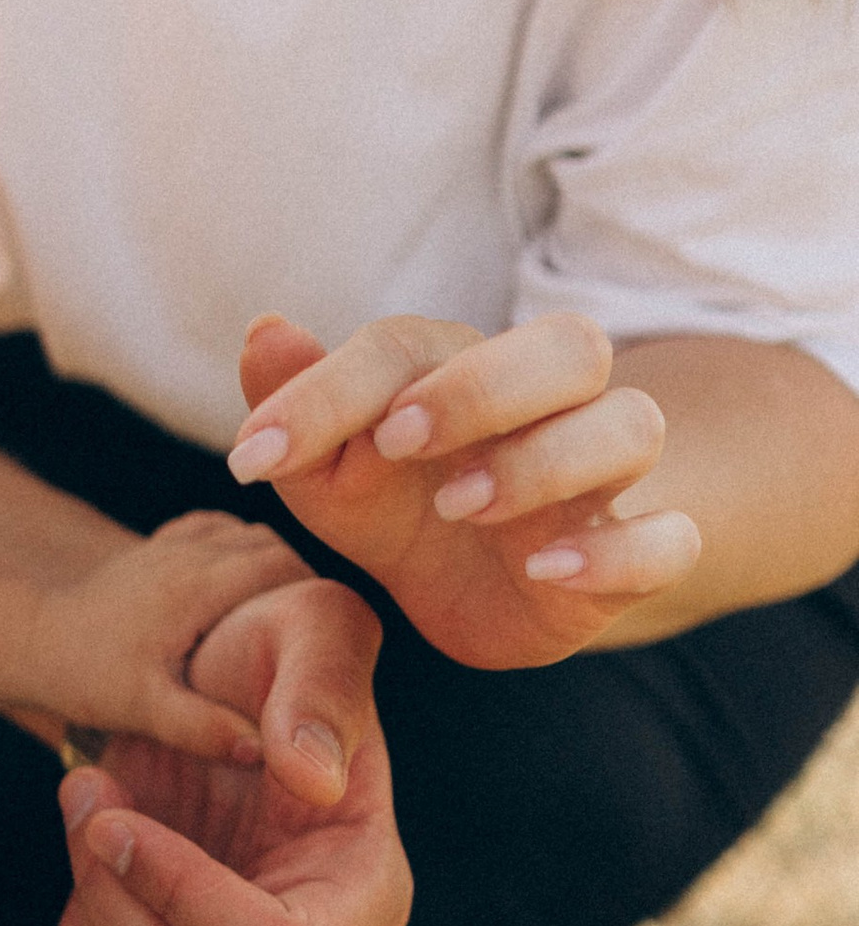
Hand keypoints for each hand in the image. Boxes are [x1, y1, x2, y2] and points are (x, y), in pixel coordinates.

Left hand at [19, 510, 320, 769]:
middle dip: (302, 581)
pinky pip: (214, 532)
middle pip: (272, 544)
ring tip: (286, 614)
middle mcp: (189, 550)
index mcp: (198, 583)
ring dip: (271, 564)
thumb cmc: (85, 677)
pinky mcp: (155, 550)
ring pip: (244, 533)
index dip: (317, 596)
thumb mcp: (144, 709)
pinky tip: (239, 592)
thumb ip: (202, 728)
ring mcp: (170, 545)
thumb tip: (266, 751)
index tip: (336, 634)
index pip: (285, 568)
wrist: (29, 643)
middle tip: (319, 630)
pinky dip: (237, 552)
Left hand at [54, 578, 410, 925]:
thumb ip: (322, 688)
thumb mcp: (312, 627)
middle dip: (109, 888)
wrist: (215, 693)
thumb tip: (313, 780)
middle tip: (83, 790)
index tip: (112, 819)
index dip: (178, 897)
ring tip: (89, 808)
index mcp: (370, 892)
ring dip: (88, 903)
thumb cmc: (274, 655)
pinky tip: (95, 870)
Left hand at [228, 311, 700, 667]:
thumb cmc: (403, 510)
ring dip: (545, 460)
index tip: (256, 454)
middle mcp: (551, 408)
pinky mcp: (637, 553)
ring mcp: (602, 481)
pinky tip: (543, 570)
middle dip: (482, 386)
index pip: (411, 346)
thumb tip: (263, 330)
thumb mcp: (332, 473)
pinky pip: (669, 538)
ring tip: (458, 506)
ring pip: (631, 427)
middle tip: (396, 442)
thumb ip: (299, 411)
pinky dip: (618, 551)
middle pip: (569, 347)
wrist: (483, 596)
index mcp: (465, 371)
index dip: (333, 389)